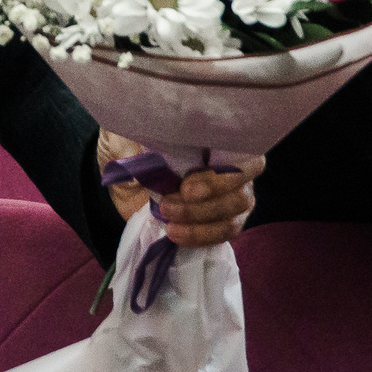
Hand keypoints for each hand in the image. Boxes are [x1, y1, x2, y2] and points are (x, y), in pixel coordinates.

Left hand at [95, 131, 262, 248]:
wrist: (123, 182)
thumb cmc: (132, 148)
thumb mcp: (129, 135)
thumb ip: (141, 138)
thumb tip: (151, 146)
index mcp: (217, 137)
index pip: (247, 154)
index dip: (223, 174)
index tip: (186, 184)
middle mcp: (233, 167)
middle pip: (242, 191)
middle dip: (207, 203)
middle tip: (169, 204)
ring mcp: (231, 197)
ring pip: (235, 215)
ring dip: (201, 222)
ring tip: (169, 221)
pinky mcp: (220, 221)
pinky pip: (224, 234)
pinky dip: (201, 236)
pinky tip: (176, 234)